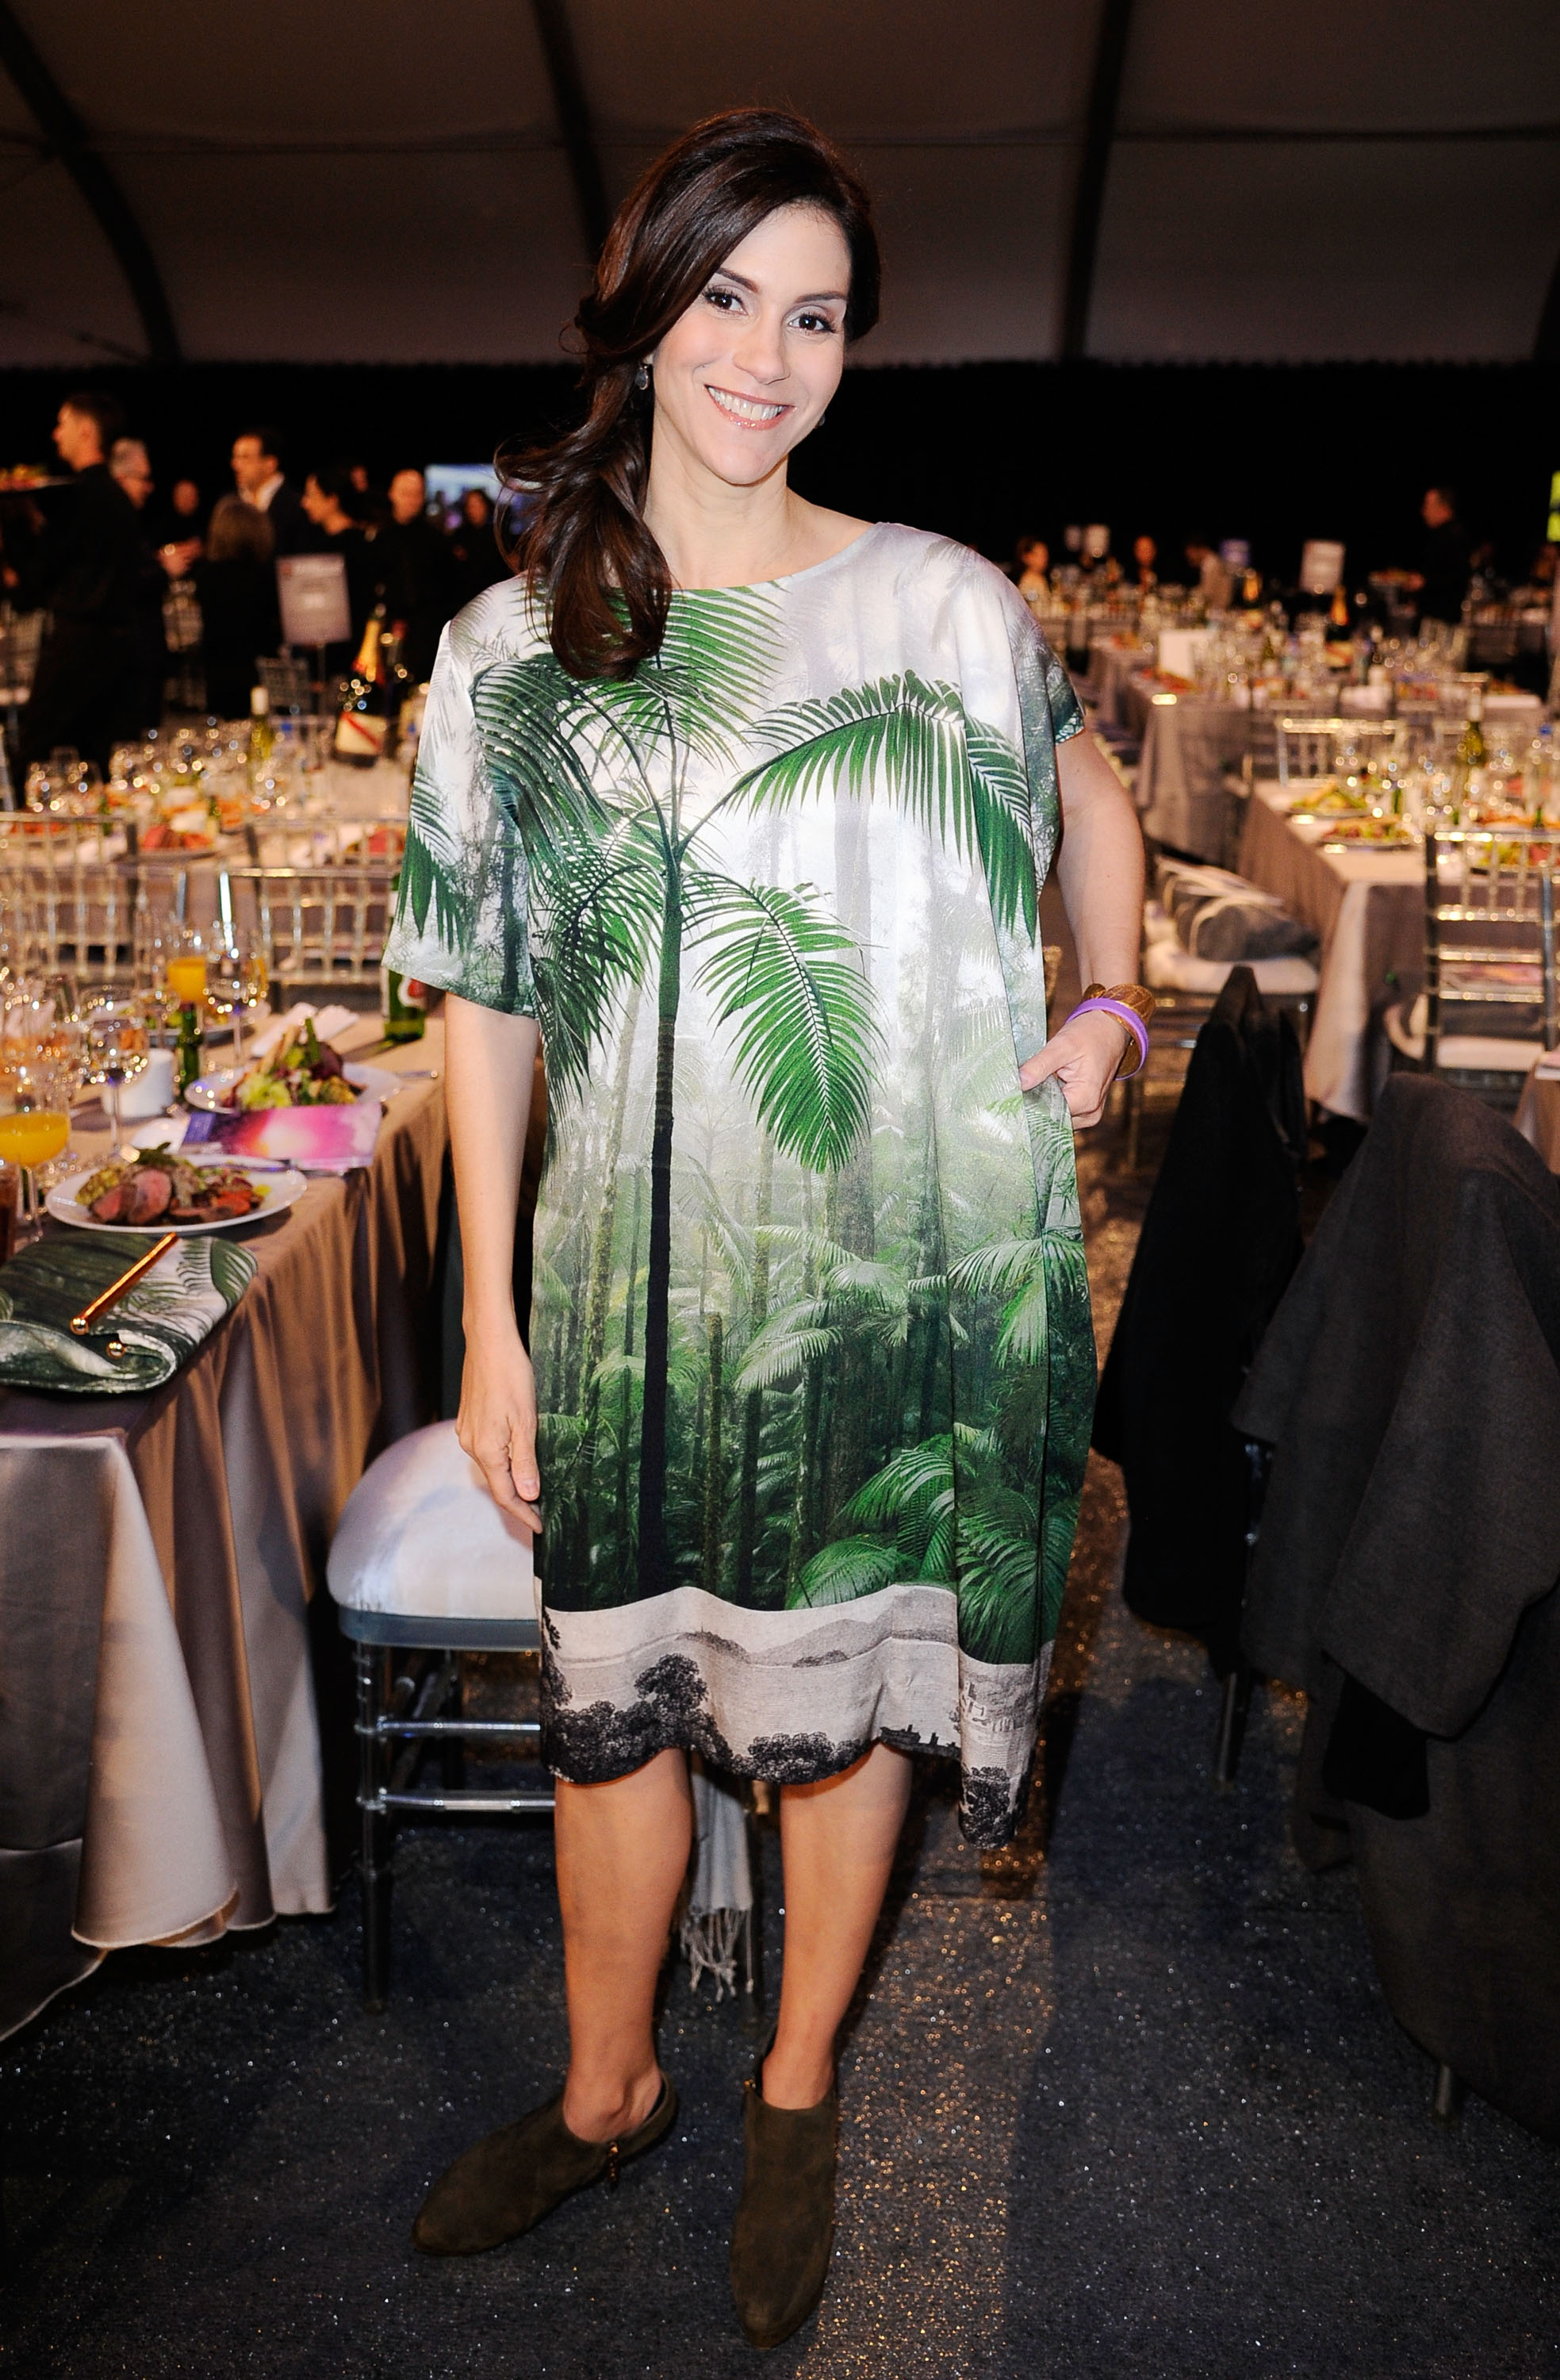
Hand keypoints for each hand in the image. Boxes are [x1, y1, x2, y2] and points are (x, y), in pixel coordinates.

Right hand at [457, 1325, 541, 1532]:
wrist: (489, 1342)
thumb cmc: (511, 1376)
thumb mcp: (526, 1421)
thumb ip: (526, 1460)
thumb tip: (529, 1493)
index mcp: (486, 1449)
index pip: (505, 1494)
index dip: (523, 1513)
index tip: (540, 1526)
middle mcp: (471, 1444)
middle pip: (496, 1483)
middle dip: (518, 1500)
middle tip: (542, 1512)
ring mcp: (467, 1432)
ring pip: (491, 1466)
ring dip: (511, 1481)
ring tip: (533, 1490)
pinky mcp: (469, 1419)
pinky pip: (487, 1450)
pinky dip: (503, 1461)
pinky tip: (518, 1459)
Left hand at [1018, 1008, 1132, 1128]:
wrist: (1111, 1029)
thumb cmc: (1090, 1034)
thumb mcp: (1062, 1045)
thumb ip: (1039, 1065)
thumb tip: (1019, 1083)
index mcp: (1086, 1099)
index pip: (1048, 1114)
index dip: (1029, 1105)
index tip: (1011, 1096)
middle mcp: (1090, 1112)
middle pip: (1052, 1119)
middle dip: (1034, 1105)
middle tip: (1016, 1090)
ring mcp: (1090, 1113)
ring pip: (1056, 1118)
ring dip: (1042, 1104)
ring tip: (1029, 1087)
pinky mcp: (1086, 1109)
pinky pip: (1063, 1112)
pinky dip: (1051, 1103)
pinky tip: (1040, 1089)